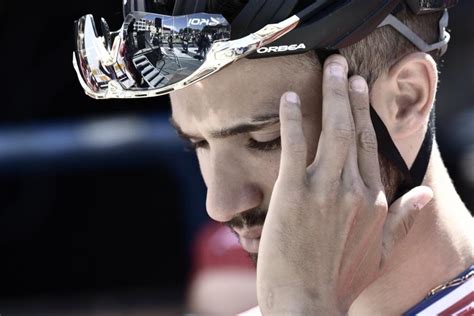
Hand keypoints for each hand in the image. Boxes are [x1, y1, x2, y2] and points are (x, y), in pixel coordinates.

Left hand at [256, 55, 432, 314]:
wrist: (306, 303)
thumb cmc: (340, 279)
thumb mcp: (380, 250)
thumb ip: (403, 219)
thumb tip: (425, 193)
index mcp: (374, 200)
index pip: (370, 146)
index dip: (365, 113)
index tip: (360, 89)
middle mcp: (354, 189)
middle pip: (354, 129)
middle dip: (347, 92)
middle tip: (340, 65)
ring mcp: (324, 189)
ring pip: (332, 130)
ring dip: (330, 95)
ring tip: (327, 69)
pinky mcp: (294, 194)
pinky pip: (295, 146)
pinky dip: (294, 119)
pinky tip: (290, 98)